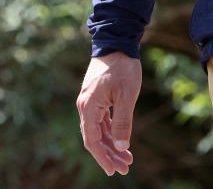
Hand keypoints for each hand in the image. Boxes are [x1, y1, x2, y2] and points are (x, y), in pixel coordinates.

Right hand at [76, 52, 141, 175]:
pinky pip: (101, 121)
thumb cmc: (123, 67)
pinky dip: (111, 131)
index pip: (92, 141)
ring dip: (112, 144)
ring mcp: (90, 102)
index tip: (114, 170)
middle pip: (95, 138)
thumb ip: (122, 121)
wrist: (117, 42)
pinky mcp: (96, 98)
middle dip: (110, 154)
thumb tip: (121, 146)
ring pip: (99, 130)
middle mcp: (85, 107)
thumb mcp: (127, 95)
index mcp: (88, 108)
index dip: (103, 157)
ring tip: (127, 157)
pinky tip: (121, 139)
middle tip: (124, 167)